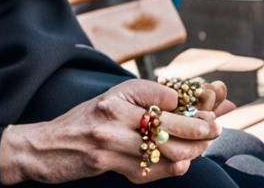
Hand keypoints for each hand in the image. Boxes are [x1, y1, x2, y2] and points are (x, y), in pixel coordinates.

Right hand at [0, 79, 220, 184]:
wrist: (46, 146)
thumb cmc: (82, 121)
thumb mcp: (108, 101)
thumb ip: (141, 99)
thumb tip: (181, 101)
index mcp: (114, 95)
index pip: (162, 94)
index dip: (190, 101)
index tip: (210, 103)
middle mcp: (113, 114)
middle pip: (168, 123)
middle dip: (199, 126)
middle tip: (217, 126)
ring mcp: (111, 141)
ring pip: (165, 149)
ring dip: (192, 149)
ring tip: (204, 145)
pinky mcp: (109, 164)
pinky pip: (151, 170)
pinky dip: (172, 168)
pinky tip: (182, 163)